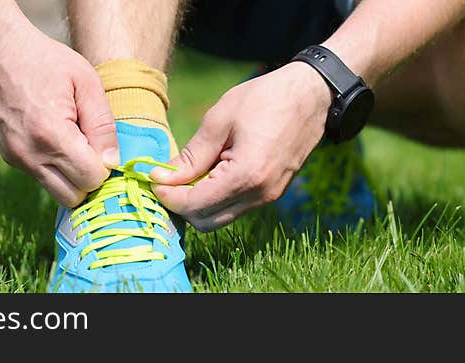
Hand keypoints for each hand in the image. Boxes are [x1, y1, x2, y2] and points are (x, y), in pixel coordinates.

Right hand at [0, 14, 117, 207]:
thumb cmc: (45, 60)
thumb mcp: (86, 82)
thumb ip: (103, 125)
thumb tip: (112, 162)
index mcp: (52, 135)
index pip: (91, 180)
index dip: (105, 166)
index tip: (102, 143)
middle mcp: (30, 154)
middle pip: (74, 197)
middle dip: (89, 178)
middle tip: (92, 148)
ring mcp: (16, 158)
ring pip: (57, 193)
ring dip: (72, 177)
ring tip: (75, 143)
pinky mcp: (9, 157)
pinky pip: (42, 178)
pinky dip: (55, 168)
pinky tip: (57, 140)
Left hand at [150, 62, 331, 230]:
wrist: (312, 95)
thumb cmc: (265, 98)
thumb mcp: (220, 119)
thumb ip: (192, 155)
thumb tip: (162, 179)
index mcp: (246, 176)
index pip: (195, 204)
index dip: (167, 196)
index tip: (152, 178)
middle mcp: (260, 195)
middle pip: (205, 222)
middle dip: (181, 205)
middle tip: (166, 179)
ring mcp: (269, 197)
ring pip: (220, 218)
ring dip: (198, 203)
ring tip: (187, 173)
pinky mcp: (272, 193)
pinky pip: (235, 207)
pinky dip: (216, 198)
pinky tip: (209, 172)